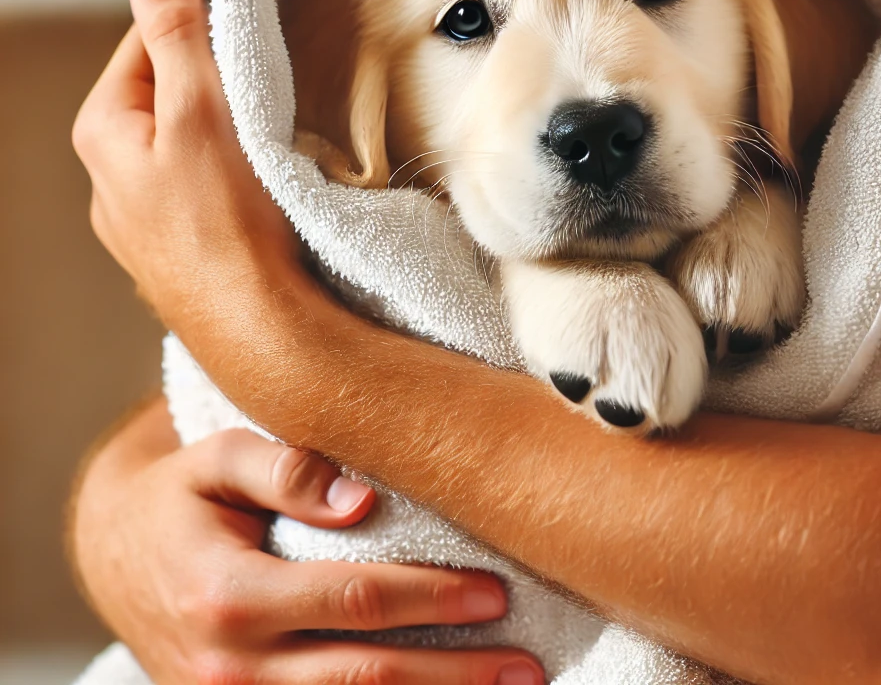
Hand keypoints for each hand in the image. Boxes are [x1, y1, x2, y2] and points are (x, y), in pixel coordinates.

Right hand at [72, 398, 543, 684]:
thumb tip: (363, 500)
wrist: (114, 553)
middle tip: (526, 665)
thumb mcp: (218, 458)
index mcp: (229, 594)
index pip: (353, 601)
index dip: (430, 599)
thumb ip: (287, 470)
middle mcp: (229, 668)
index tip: (494, 592)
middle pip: (364, 680)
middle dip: (453, 675)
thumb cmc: (181, 494)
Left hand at [73, 0, 298, 333]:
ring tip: (266, 90)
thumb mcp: (198, 109)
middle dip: (206, 50)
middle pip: (163, 85)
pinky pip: (200, 178)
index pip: (145, 36)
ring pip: (183, 134)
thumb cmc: (228, 222)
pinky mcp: (183, 246)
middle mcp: (112, 176)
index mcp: (104, 131)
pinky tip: (259, 164)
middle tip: (260, 25)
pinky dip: (227, 152)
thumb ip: (173, 31)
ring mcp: (146, 218)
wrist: (258, 328)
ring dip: (218, 104)